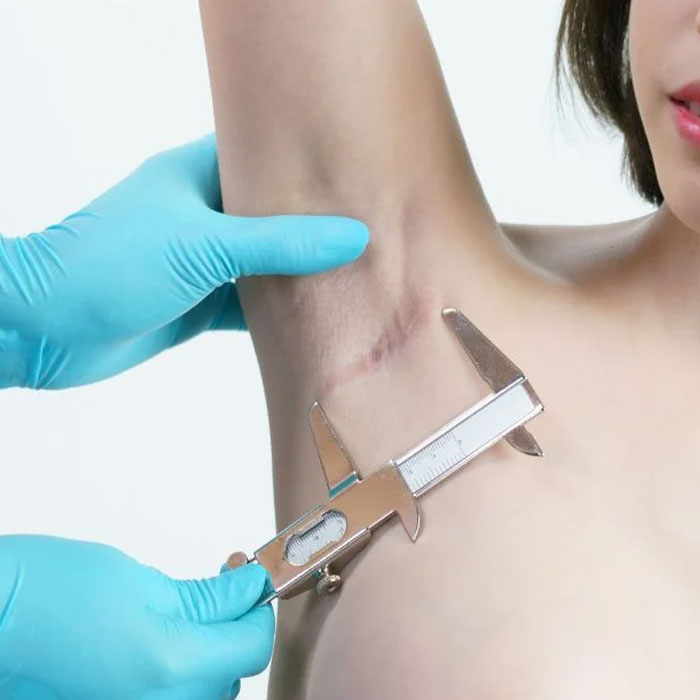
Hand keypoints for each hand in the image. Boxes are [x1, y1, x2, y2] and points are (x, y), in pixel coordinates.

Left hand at [0, 133, 369, 388]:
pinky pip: (249, 305)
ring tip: (358, 276)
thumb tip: (353, 236)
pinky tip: (316, 320)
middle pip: (272, 216)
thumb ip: (281, 243)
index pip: (263, 156)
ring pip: (265, 265)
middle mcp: (203, 215)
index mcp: (196, 175)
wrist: (43, 329)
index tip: (360, 171)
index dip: (310, 164)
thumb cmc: (107, 266)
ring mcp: (201, 261)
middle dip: (316, 226)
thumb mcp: (204, 246)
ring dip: (300, 275)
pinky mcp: (197, 303)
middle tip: (372, 229)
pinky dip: (278, 315)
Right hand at [0, 535, 273, 698]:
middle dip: (235, 628)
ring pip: (207, 693)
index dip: (258, 609)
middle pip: (233, 675)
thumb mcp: (143, 582)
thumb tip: (249, 590)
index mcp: (171, 667)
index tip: (249, 579)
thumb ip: (208, 597)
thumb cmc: (49, 592)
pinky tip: (164, 639)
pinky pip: (173, 699)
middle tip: (222, 586)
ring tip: (187, 613)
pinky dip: (181, 673)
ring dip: (211, 652)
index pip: (252, 647)